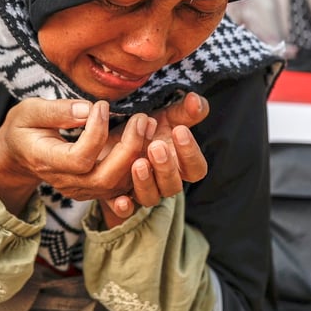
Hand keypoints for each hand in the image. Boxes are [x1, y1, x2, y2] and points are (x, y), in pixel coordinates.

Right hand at [0, 99, 153, 213]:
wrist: (19, 154)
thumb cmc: (23, 128)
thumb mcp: (29, 111)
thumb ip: (56, 111)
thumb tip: (87, 109)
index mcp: (46, 161)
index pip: (80, 158)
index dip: (96, 133)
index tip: (102, 106)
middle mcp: (65, 182)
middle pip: (105, 177)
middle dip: (128, 148)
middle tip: (140, 118)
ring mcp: (81, 189)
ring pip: (118, 184)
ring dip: (138, 155)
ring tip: (146, 124)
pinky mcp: (93, 189)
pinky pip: (121, 185)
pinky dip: (137, 164)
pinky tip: (145, 138)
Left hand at [100, 93, 210, 226]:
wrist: (114, 134)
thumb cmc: (145, 126)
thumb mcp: (166, 116)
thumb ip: (185, 110)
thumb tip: (196, 100)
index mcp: (180, 165)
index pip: (196, 169)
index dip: (190, 154)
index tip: (179, 130)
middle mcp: (163, 181)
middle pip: (173, 186)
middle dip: (166, 167)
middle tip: (156, 146)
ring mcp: (141, 190)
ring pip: (149, 197)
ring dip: (145, 181)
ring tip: (138, 162)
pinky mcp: (118, 196)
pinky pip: (124, 210)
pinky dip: (123, 207)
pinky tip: (120, 200)